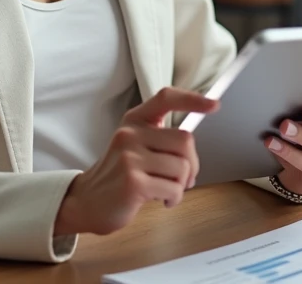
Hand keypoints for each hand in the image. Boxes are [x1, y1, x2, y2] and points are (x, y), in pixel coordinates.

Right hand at [54, 87, 217, 235]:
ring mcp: (130, 157)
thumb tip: (191, 142)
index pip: (165, 98)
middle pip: (184, 140)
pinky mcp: (133, 182)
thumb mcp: (134, 146)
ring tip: (168, 191)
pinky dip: (174, 198)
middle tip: (184, 179)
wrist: (87, 202)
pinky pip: (174, 189)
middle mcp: (130, 134)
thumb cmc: (118, 176)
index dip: (192, 99)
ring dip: (182, 185)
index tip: (213, 105)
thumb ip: (159, 138)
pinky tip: (162, 200)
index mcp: (134, 121)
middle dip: (192, 165)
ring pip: (182, 168)